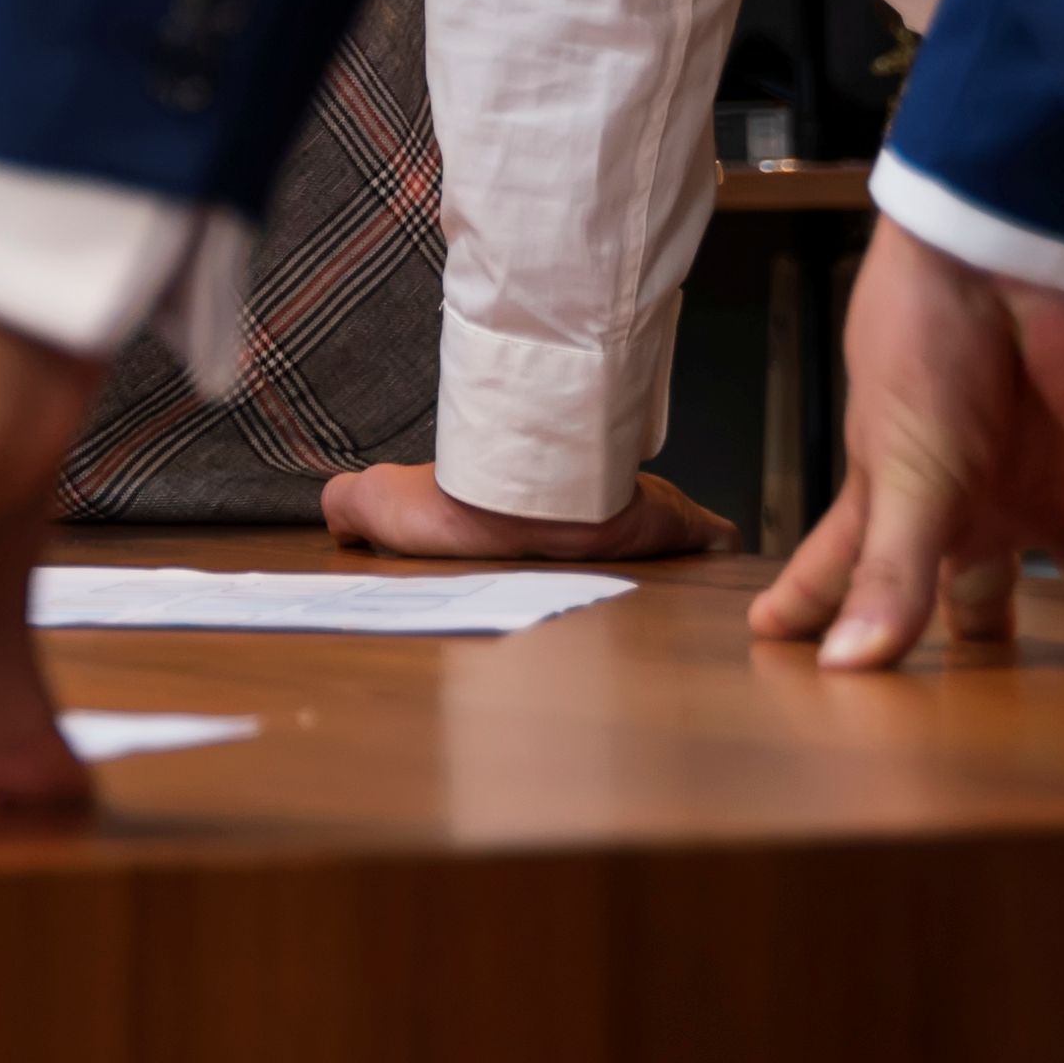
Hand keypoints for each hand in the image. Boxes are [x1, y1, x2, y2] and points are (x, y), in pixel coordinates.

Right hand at [320, 460, 737, 561]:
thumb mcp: (374, 504)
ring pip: (660, 519)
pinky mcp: (665, 525)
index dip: (556, 518)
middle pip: (609, 509)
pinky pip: (703, 532)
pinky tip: (726, 553)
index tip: (570, 535)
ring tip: (688, 566)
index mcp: (517, 497)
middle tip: (634, 558)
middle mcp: (576, 496)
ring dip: (674, 540)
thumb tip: (337, 518)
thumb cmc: (451, 505)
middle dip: (626, 533)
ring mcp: (627, 510)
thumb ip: (350, 506)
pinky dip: (714, 541)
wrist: (513, 502)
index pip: (540, 500)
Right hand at [751, 228, 1063, 668]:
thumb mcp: (900, 472)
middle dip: (991, 640)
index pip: (851, 566)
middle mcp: (983, 503)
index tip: (784, 649)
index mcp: (905, 500)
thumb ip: (891, 573)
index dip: (819, 606)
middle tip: (1001, 705)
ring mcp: (1060, 491)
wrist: (1002, 254)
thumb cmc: (923, 342)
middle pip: (985, 589)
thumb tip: (848, 666)